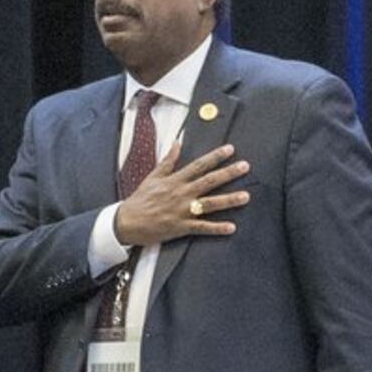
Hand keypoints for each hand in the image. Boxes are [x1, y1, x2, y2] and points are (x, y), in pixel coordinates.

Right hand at [113, 141, 249, 247]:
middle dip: (228, 173)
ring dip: (228, 200)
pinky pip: (202, 227)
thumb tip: (177, 143)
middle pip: (208, 181)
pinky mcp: (181, 227)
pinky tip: (231, 227)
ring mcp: (182, 211)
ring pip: (209, 204)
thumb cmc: (139, 200)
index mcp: (174, 180)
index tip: (230, 149)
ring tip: (246, 196)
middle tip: (245, 167)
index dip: (215, 157)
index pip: (199, 165)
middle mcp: (181, 194)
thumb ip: (168, 160)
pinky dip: (216, 228)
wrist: (126, 222)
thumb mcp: (153, 176)